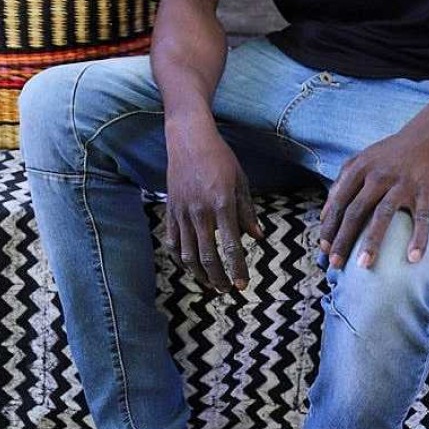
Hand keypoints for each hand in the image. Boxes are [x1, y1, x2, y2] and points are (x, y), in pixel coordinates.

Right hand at [164, 118, 262, 291]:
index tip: (242, 284)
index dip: (237, 269)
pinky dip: (180, 259)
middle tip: (227, 290)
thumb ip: (248, 211)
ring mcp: (182, 212)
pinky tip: (189, 266)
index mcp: (222, 203)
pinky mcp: (170, 210)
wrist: (189, 138)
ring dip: (200, 274)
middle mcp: (200, 211)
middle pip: (207, 256)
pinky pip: (172, 242)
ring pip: (188, 254)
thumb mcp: (240, 180)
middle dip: (219, 278)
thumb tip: (258, 237)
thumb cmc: (220, 157)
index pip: (231, 246)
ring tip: (211, 284)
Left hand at [318, 130, 428, 269]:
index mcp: (359, 169)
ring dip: (373, 241)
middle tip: (335, 263)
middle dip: (343, 238)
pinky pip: (422, 218)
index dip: (329, 226)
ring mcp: (402, 184)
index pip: (339, 202)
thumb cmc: (387, 156)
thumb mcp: (360, 162)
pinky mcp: (424, 192)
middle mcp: (378, 176)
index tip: (323, 249)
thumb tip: (323, 216)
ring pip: (383, 214)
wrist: (425, 139)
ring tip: (364, 264)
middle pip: (356, 211)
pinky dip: (419, 238)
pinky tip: (413, 258)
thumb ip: (341, 184)